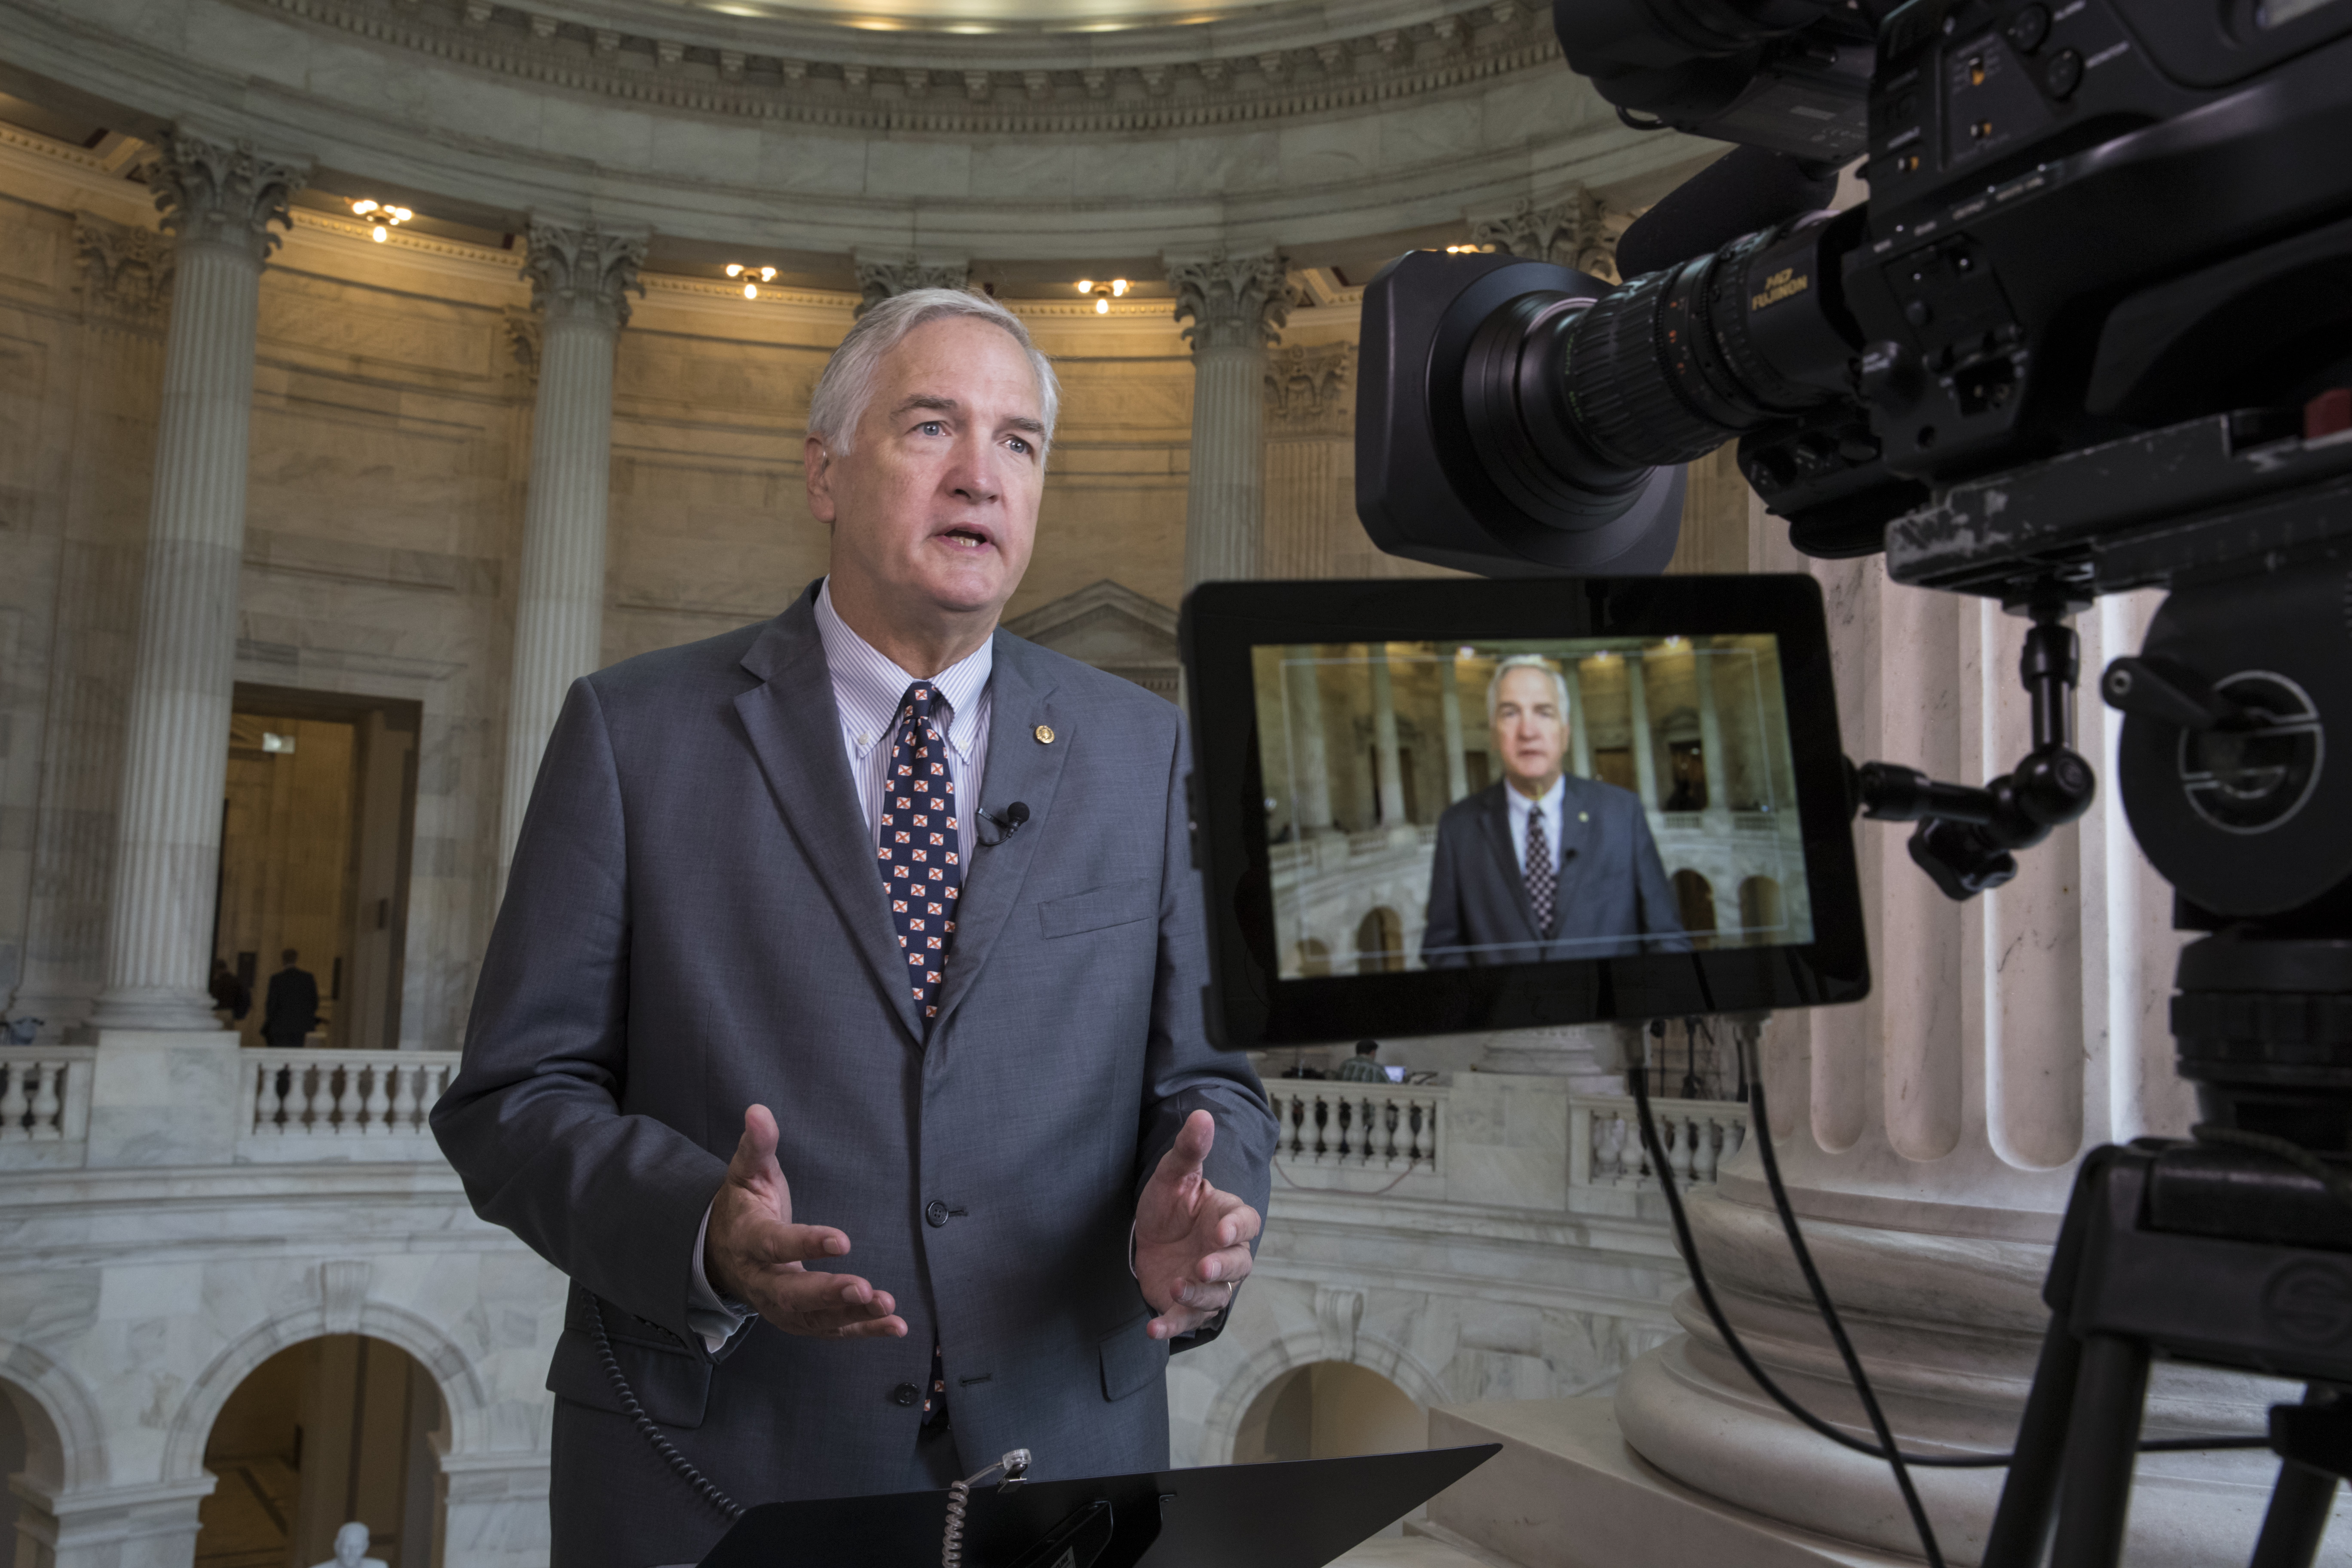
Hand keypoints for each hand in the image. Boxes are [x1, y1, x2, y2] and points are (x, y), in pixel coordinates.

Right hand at [705, 1105, 906, 1339]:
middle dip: (829, 1293)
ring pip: (815, 1318)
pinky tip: (896, 1326)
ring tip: (887, 1306)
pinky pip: (831, 1330)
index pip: (775, 1245)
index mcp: (748, 1241)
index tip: (842, 1240)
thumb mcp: (746, 1173)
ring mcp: (779, 1306)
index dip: (806, 1244)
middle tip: (864, 1288)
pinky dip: (863, 1331)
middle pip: (792, 1294)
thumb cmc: (744, 1208)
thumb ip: (756, 1145)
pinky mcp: (800, 1319)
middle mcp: (762, 1281)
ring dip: (852, 1316)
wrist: (721, 1255)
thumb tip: (759, 1110)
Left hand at [1134, 1109, 1261, 1340]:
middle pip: (1238, 1265)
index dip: (1237, 1229)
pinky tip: (1154, 1330)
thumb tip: (1202, 1114)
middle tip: (1202, 1267)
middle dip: (1222, 1268)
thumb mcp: (1173, 1176)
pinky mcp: (1187, 1305)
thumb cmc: (1168, 1205)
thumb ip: (1189, 1150)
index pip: (1245, 1223)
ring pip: (1217, 1296)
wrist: (1147, 1237)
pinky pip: (1186, 1319)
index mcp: (1227, 1218)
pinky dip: (1172, 1326)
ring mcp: (1208, 1282)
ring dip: (1198, 1296)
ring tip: (1174, 1288)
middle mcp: (1224, 1253)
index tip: (1220, 1231)